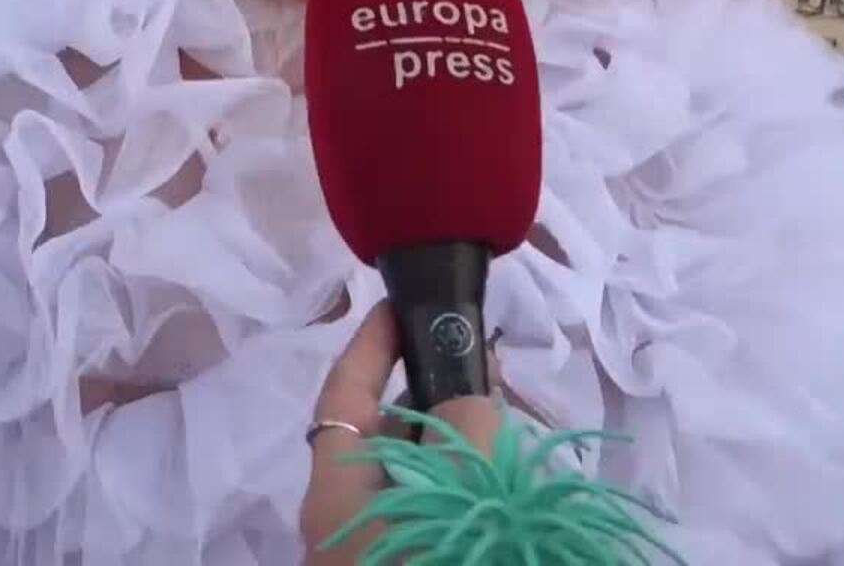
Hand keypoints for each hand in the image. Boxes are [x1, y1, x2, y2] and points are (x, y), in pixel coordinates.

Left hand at [299, 301, 502, 564]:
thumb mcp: (445, 495)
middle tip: (489, 370)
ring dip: (457, 445)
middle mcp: (345, 512)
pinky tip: (503, 480)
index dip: (372, 344)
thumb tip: (468, 398)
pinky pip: (432, 508)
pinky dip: (462, 487)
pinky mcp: (405, 557)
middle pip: (387, 434)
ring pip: (417, 473)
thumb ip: (460, 435)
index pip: (343, 393)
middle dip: (435, 396)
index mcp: (336, 485)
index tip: (404, 303)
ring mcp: (373, 541)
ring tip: (507, 422)